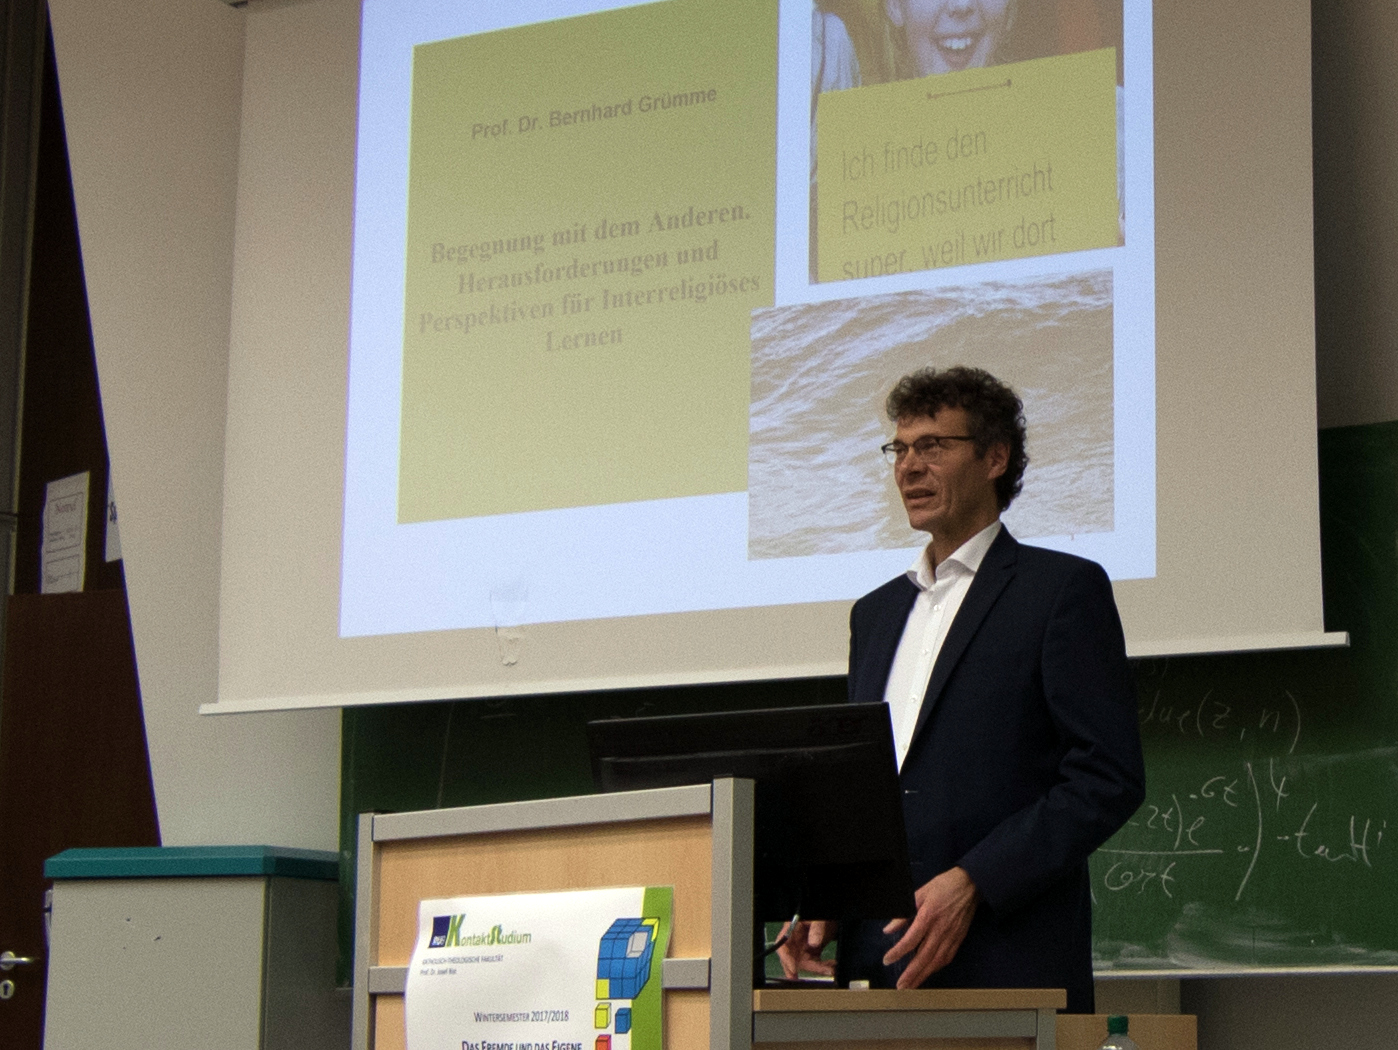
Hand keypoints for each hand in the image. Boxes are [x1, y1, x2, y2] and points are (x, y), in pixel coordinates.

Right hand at [775, 919, 836, 978]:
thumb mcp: (818, 920)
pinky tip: (831, 965)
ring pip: (806, 964)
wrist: (828, 918)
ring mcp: (802, 948)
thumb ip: (816, 929)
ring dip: (818, 969)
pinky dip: (823, 967)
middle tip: (820, 970)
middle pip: (793, 960)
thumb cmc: (819, 916)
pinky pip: (815, 964)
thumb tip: (814, 944)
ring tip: (830, 967)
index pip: (783, 946)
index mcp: (791, 930)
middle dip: (807, 968)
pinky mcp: (811, 953)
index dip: (786, 959)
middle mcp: (795, 942)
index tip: (793, 969)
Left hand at [881, 867, 978, 988]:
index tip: (887, 960)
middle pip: (924, 956)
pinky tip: (928, 973)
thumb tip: (888, 929)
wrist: (969, 886)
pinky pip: (946, 958)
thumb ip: (903, 913)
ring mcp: (951, 937)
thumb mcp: (919, 894)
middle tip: (900, 986)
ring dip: (923, 975)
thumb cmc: (943, 887)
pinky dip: (936, 968)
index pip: (911, 939)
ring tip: (911, 985)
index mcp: (928, 916)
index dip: (898, 952)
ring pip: (936, 961)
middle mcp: (940, 930)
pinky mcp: (958, 940)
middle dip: (911, 973)